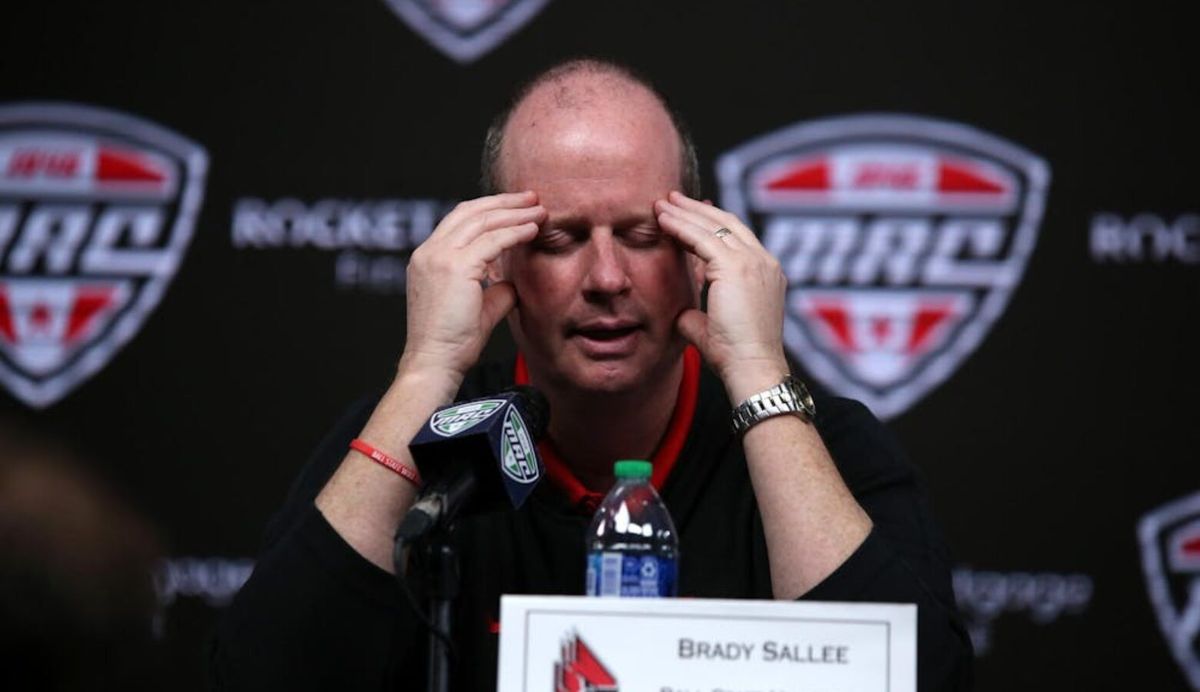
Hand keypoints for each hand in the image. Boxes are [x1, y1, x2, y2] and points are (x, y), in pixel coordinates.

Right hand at [400, 191, 545, 384]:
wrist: (435, 362)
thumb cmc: (453, 342)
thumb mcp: (476, 306)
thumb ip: (493, 287)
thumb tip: (513, 279)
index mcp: (428, 259)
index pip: (460, 221)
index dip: (490, 210)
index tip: (516, 208)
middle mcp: (429, 252)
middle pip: (470, 212)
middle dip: (504, 202)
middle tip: (531, 198)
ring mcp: (439, 257)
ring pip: (482, 221)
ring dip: (514, 213)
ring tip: (539, 210)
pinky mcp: (454, 267)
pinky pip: (492, 240)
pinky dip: (515, 232)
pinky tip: (533, 230)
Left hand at [655, 191, 788, 399]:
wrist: (752, 367)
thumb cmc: (735, 357)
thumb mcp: (714, 327)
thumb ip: (700, 315)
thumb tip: (683, 313)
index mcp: (765, 274)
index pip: (736, 238)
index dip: (711, 224)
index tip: (689, 215)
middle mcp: (763, 262)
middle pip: (727, 223)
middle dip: (697, 209)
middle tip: (673, 197)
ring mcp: (753, 262)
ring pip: (713, 226)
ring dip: (685, 212)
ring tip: (662, 202)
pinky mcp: (736, 267)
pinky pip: (701, 238)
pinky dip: (680, 226)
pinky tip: (662, 220)